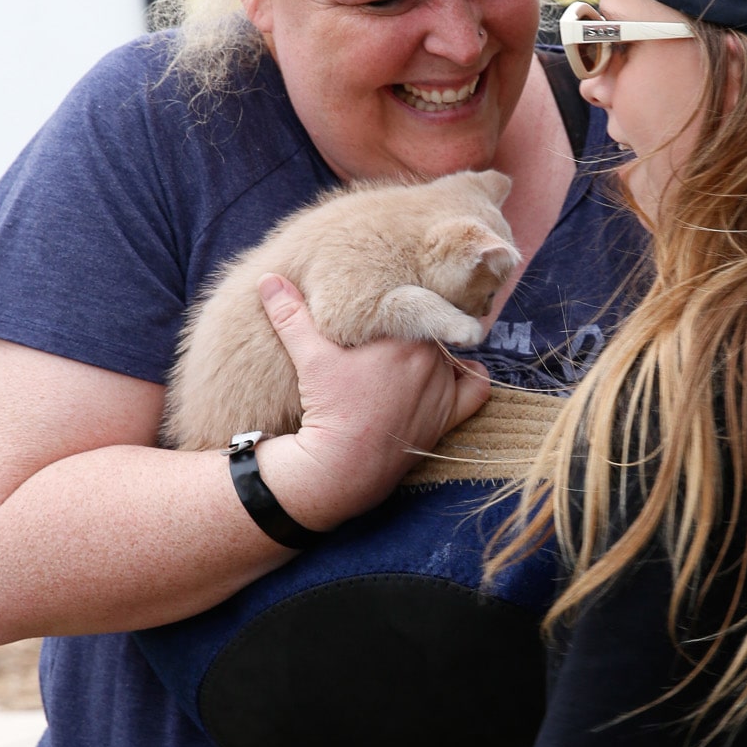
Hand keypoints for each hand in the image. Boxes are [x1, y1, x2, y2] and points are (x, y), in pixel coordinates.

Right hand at [253, 274, 490, 529]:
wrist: (341, 467)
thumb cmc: (326, 407)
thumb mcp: (307, 356)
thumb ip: (291, 314)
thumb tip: (268, 279)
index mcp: (403, 335)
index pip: (414, 303)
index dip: (400, 304)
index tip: (385, 310)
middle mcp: (432, 358)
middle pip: (431, 330)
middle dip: (415, 330)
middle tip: (394, 336)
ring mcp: (443, 387)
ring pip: (451, 354)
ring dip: (437, 353)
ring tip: (411, 359)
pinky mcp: (449, 416)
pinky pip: (477, 389)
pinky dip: (470, 378)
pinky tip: (455, 373)